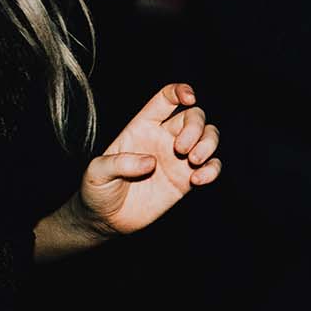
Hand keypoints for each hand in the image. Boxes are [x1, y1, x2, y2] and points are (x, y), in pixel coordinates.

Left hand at [73, 83, 221, 236]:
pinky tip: (199, 180)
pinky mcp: (187, 180)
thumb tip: (150, 162)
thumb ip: (120, 163)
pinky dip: (213, 169)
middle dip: (195, 127)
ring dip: (209, 144)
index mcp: (143, 126)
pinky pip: (212, 166)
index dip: (180, 91)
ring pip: (209, 136)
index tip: (189, 98)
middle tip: (181, 149)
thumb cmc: (98, 189)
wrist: (106, 219)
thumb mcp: (97, 172)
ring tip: (194, 161)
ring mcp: (179, 159)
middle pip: (194, 116)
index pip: (166, 99)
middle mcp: (164, 138)